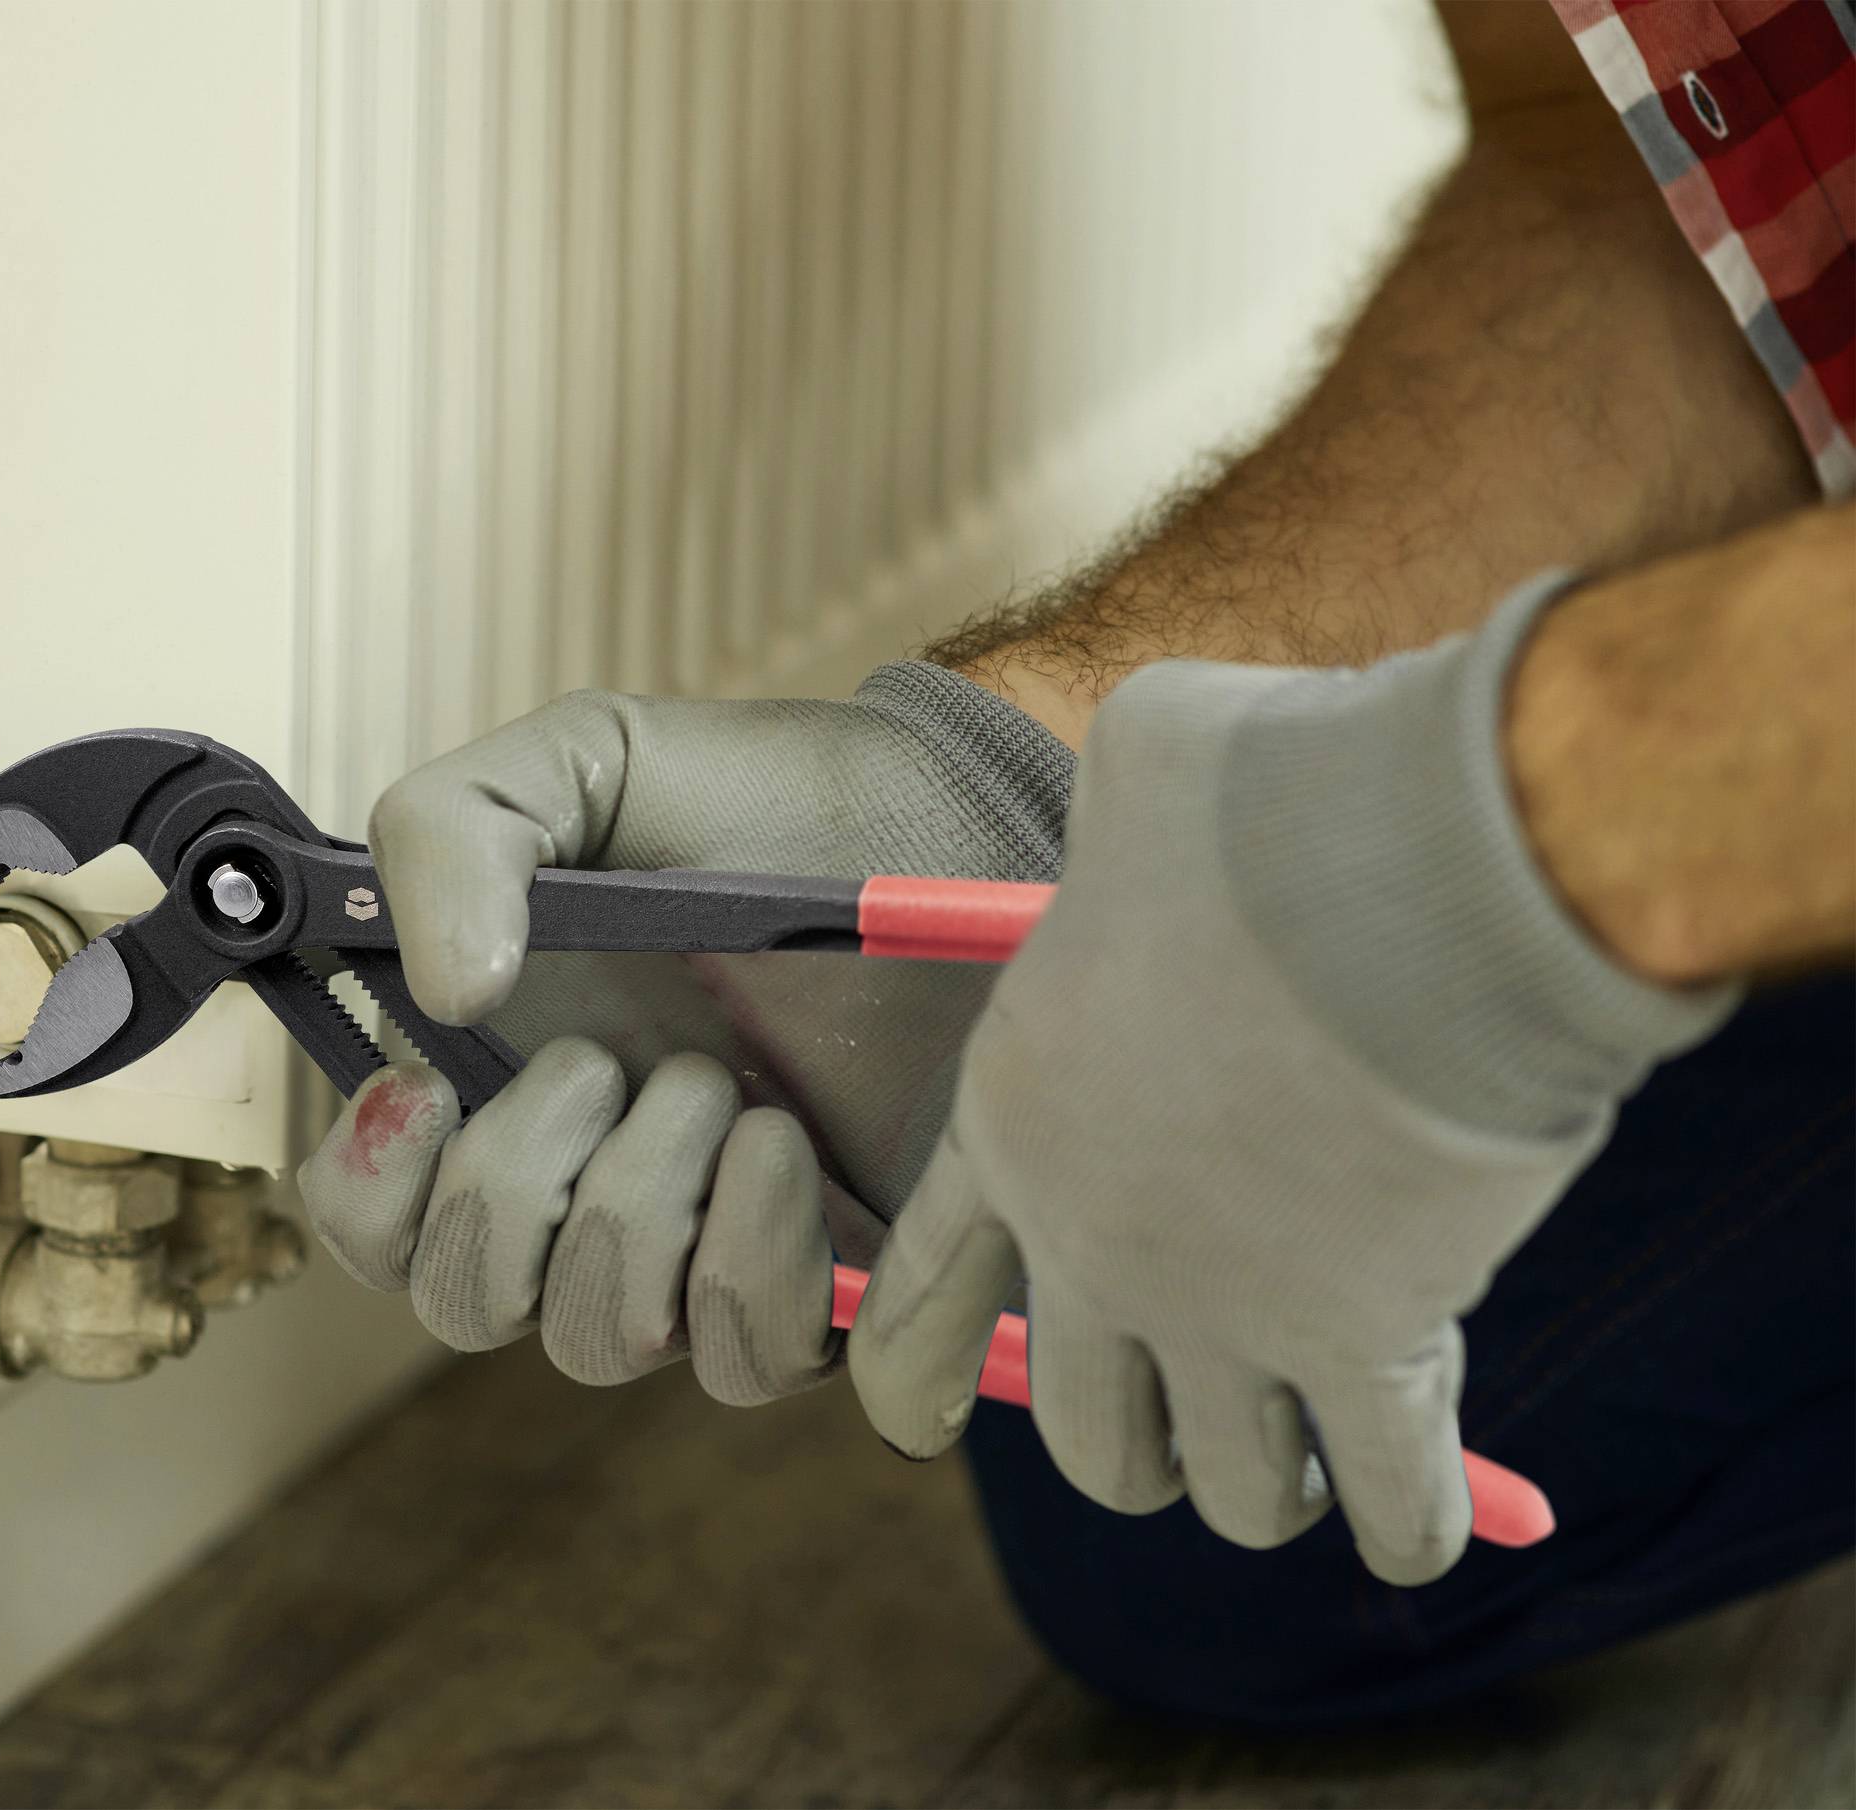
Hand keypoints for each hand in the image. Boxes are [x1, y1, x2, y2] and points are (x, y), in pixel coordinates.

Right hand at [297, 666, 1074, 1400]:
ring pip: (595, 1339)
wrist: (936, 822)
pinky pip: (741, 1361)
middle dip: (513, 1188)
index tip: (423, 1089)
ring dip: (637, 1209)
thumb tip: (441, 999)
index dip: (372, 1191)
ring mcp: (698, 1248)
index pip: (376, 1225)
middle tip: (597, 1060)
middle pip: (465, 1303)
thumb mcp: (577, 764)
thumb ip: (452, 836)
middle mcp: (582, 1190)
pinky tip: (778, 1144)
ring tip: (713, 1084)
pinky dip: (744, 1261)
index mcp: (493, 1085)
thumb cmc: (752, 801)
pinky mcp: (819, 1288)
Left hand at [851, 577, 1735, 1582]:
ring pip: (1230, 1486)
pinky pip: (1388, 1491)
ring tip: (1301, 1455)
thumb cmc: (1256, 800)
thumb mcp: (1138, 779)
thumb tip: (1161, 809)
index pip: (918, 1298)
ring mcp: (1224, 1313)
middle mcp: (1095, 1244)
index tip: (927, 1406)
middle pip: (1084, 1430)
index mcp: (1009, 1124)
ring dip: (1264, 1482)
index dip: (918, 1365)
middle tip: (1180, 1420)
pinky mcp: (1369, 1345)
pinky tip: (1418, 1519)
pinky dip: (1406, 1516)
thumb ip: (1123, 833)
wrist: (1396, 866)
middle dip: (1130, 1442)